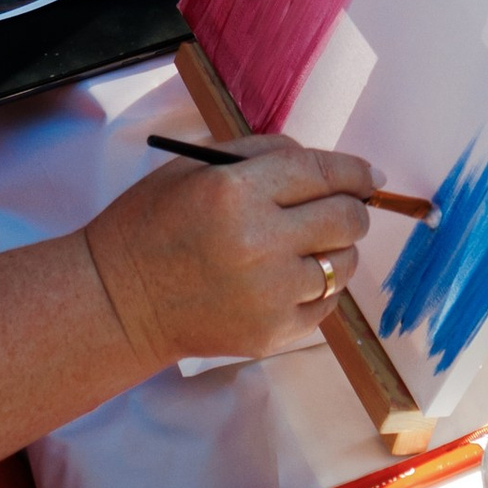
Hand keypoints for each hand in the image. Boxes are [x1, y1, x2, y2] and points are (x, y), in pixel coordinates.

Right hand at [83, 138, 375, 369]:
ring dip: (334, 250)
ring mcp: (268, 293)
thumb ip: (261, 155)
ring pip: (343, 263)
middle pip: (346, 218)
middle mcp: (258, 242)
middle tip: (337, 209)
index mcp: (234, 191)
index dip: (355, 170)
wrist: (119, 301)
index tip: (369, 174)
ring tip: (302, 247)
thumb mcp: (194, 168)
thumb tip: (328, 165)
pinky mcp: (272, 332)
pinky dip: (316, 287)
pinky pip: (325, 304)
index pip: (322, 173)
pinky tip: (286, 279)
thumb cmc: (151, 226)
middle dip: (351, 208)